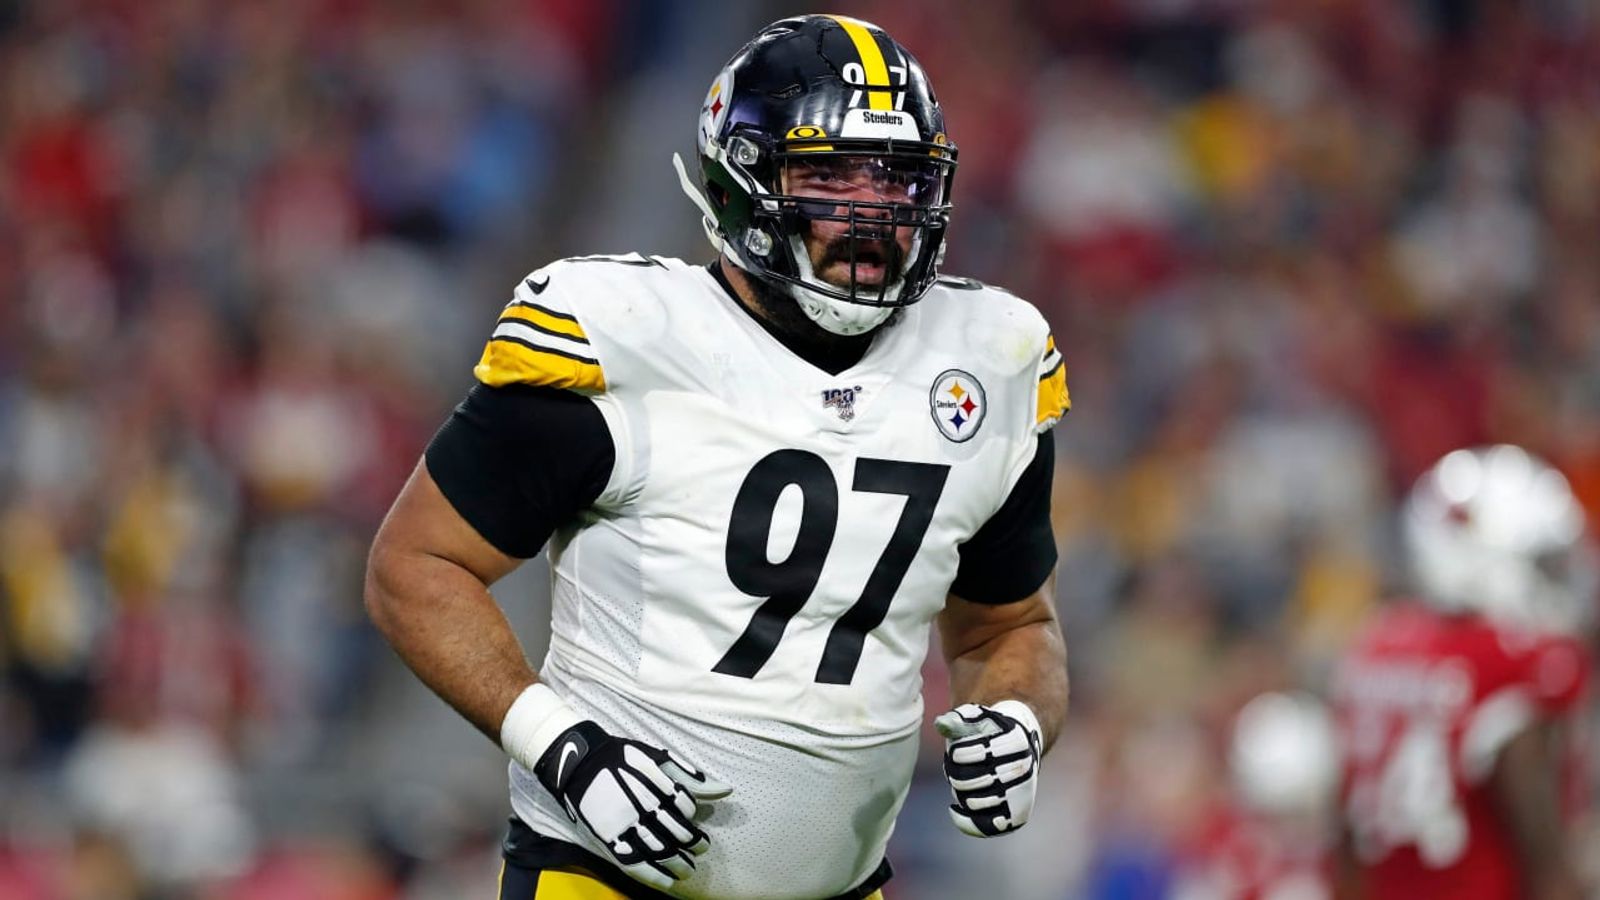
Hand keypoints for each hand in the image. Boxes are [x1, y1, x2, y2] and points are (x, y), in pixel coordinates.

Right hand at [533, 720, 731, 889]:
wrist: (578, 763)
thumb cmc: (620, 757)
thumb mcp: (655, 756)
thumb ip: (690, 775)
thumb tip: (727, 789)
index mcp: (655, 782)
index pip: (685, 805)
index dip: (692, 813)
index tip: (693, 819)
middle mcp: (641, 805)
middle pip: (677, 832)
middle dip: (694, 843)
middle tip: (702, 847)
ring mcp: (624, 824)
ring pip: (659, 851)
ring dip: (678, 863)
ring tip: (689, 869)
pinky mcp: (608, 839)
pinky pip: (634, 863)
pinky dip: (653, 876)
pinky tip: (668, 881)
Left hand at [934, 700, 1042, 836]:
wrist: (1020, 751)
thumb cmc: (991, 733)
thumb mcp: (977, 720)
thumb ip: (959, 719)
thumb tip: (941, 724)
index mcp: (1013, 742)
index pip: (963, 755)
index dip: (955, 753)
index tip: (958, 749)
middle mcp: (1021, 770)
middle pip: (965, 781)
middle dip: (956, 773)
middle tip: (959, 767)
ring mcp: (1019, 796)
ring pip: (972, 803)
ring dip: (960, 793)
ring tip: (965, 782)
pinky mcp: (1015, 818)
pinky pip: (984, 827)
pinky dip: (965, 821)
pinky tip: (955, 809)